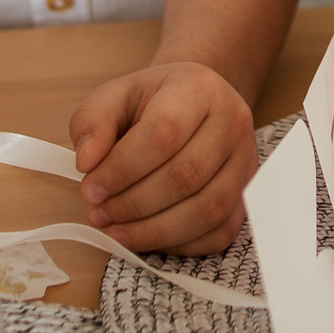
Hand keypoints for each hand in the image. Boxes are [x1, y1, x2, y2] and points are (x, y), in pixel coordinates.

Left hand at [68, 61, 257, 255]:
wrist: (194, 103)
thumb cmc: (153, 101)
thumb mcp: (115, 95)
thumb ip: (93, 121)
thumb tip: (87, 161)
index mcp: (199, 89)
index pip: (164, 133)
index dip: (122, 169)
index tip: (90, 188)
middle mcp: (233, 122)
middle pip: (186, 176)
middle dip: (133, 204)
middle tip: (98, 213)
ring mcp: (245, 161)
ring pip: (207, 209)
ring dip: (154, 230)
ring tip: (117, 230)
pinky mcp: (246, 195)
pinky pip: (220, 232)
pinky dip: (180, 244)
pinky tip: (148, 236)